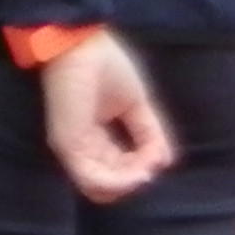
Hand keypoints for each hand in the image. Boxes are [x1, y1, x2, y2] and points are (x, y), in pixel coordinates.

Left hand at [41, 32, 172, 201]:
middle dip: (135, 180)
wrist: (81, 46)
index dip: (140, 169)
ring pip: (100, 188)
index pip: (116, 170)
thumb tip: (165, 162)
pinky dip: (120, 181)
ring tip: (146, 170)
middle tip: (151, 165)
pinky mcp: (69, 144)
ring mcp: (73, 147)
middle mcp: (81, 147)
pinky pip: (93, 178)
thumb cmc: (105, 67)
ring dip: (130, 183)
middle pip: (107, 185)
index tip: (158, 156)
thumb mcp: (138, 105)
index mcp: (94, 138)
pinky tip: (140, 172)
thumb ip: (150, 134)